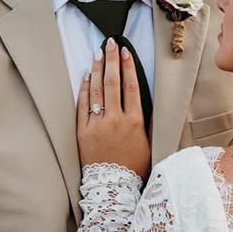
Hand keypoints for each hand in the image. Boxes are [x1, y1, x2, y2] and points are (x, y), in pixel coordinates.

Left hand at [76, 38, 150, 180]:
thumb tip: (150, 102)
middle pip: (113, 83)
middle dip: (112, 60)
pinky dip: (84, 89)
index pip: (131, 87)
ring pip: (96, 91)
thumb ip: (150, 123)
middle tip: (110, 43)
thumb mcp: (150, 145)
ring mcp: (97, 125)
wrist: (113, 188)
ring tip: (97, 53)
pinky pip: (82, 106)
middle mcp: (116, 121)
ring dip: (97, 69)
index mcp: (135, 122)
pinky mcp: (82, 132)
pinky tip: (86, 76)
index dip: (128, 67)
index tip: (126, 51)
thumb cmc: (134, 167)